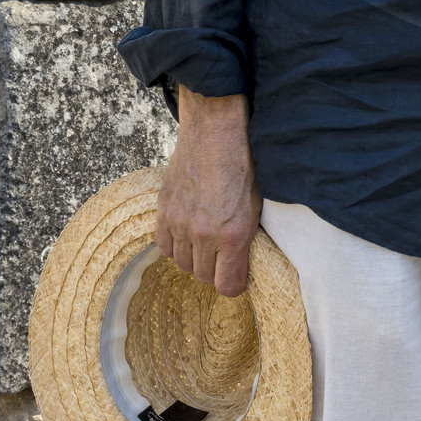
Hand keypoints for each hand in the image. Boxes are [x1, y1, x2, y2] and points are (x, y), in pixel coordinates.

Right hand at [154, 90, 262, 296]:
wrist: (214, 134)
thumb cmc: (241, 166)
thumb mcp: (256, 206)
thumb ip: (246, 239)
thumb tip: (240, 264)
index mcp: (233, 234)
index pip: (227, 286)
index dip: (233, 284)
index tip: (235, 276)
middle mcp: (204, 234)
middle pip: (203, 277)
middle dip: (214, 271)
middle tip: (220, 255)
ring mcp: (180, 224)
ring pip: (182, 264)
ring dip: (193, 258)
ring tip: (204, 241)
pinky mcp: (163, 212)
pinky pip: (164, 247)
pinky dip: (174, 245)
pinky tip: (185, 233)